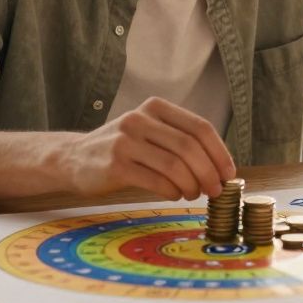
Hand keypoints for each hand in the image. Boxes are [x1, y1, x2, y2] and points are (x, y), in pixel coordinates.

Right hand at [62, 97, 236, 200]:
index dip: (220, 152)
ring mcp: (125, 141)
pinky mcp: (115, 165)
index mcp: (155, 107)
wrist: (74, 159)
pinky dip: (172, 192)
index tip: (229, 174)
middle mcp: (140, 119)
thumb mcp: (149, 132)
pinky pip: (156, 181)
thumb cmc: (123, 150)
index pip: (200, 127)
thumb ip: (179, 141)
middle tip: (215, 190)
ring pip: (175, 165)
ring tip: (192, 194)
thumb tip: (220, 168)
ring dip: (191, 185)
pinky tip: (173, 195)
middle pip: (190, 147)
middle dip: (209, 173)